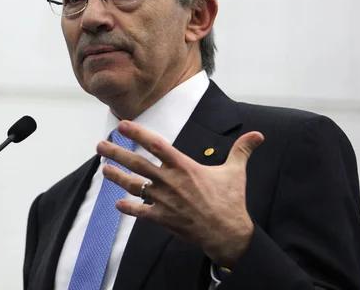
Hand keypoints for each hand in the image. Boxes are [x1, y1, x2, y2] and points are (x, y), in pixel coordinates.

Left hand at [98, 120, 263, 266]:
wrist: (227, 233)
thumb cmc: (229, 201)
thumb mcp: (235, 172)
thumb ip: (242, 151)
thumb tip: (258, 135)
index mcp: (183, 166)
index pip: (155, 145)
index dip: (137, 134)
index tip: (122, 125)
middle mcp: (169, 181)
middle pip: (137, 164)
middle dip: (117, 153)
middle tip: (100, 145)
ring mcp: (164, 200)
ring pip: (134, 186)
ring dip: (116, 177)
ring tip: (103, 169)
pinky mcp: (162, 218)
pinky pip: (141, 212)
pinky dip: (129, 208)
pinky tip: (117, 204)